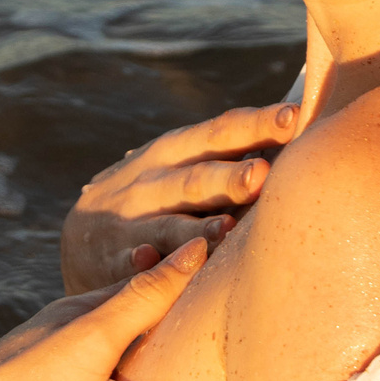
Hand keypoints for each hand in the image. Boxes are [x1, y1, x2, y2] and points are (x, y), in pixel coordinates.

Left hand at [0, 238, 210, 380]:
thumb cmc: (36, 376)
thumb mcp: (97, 333)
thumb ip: (143, 296)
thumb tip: (196, 246)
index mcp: (84, 307)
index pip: (147, 279)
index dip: (186, 270)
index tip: (228, 256)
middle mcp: (74, 330)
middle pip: (134, 313)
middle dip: (172, 305)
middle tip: (222, 300)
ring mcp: (64, 365)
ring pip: (120, 348)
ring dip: (153, 344)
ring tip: (194, 346)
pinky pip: (107, 378)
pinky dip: (131, 373)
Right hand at [59, 101, 302, 293]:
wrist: (81, 239)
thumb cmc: (156, 197)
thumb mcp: (180, 165)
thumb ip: (228, 152)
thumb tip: (298, 123)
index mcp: (174, 151)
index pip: (220, 132)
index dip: (257, 124)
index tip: (295, 117)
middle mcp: (152, 181)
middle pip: (196, 178)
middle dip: (229, 177)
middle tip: (262, 175)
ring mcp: (130, 222)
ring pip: (168, 225)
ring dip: (195, 228)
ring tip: (225, 230)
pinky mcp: (112, 260)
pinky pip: (129, 263)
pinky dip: (140, 262)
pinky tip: (150, 261)